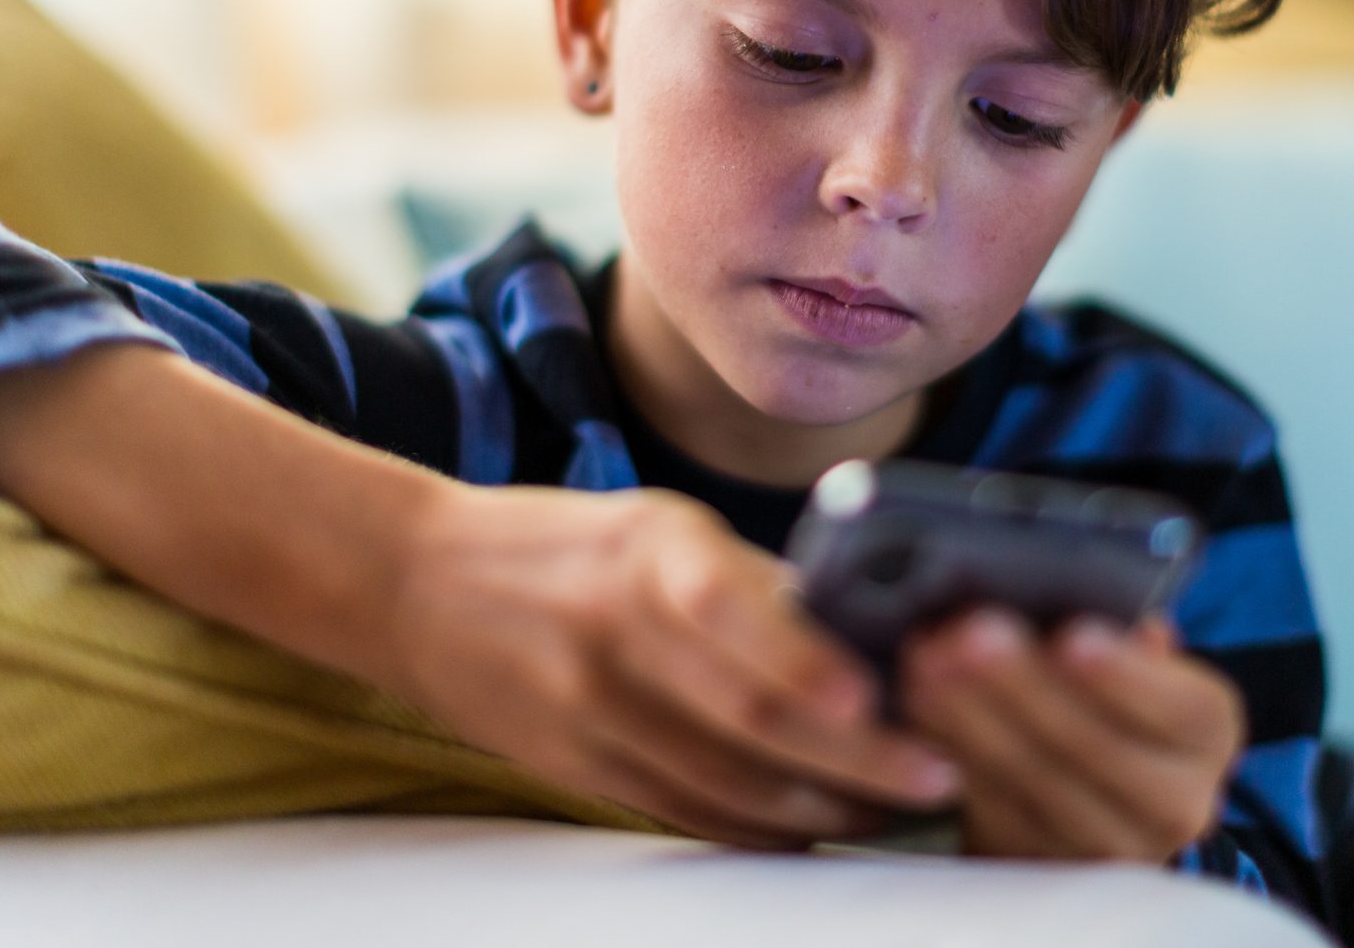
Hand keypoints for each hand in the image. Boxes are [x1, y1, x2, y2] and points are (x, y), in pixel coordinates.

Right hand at [383, 483, 962, 849]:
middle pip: (749, 717)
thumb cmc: (562, 545)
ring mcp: (589, 709)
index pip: (736, 613)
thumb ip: (751, 581)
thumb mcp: (656, 525)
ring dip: (825, 807)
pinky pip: (685, 812)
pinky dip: (760, 828)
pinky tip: (817, 826)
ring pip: (726, 783)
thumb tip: (871, 632)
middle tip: (939, 776)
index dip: (814, 666)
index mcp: (645, 552)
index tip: (887, 700)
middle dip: (857, 760)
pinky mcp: (574, 767)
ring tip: (900, 810)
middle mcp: (615, 632)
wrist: (415, 583)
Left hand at [898, 607, 1243, 859]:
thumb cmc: (1111, 687)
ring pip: (1032, 784)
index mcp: (1206, 737)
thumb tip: (1097, 597)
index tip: (1072, 636)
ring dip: (971, 716)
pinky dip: (945, 749)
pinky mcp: (1035, 863)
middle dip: (1024, 687)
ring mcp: (1102, 847)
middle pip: (1098, 751)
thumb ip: (1121, 625)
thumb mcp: (1133, 650)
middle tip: (968, 632)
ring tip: (928, 658)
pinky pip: (983, 806)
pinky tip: (917, 701)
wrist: (1097, 785)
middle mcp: (1173, 807)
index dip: (1129, 678)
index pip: (1186, 712)